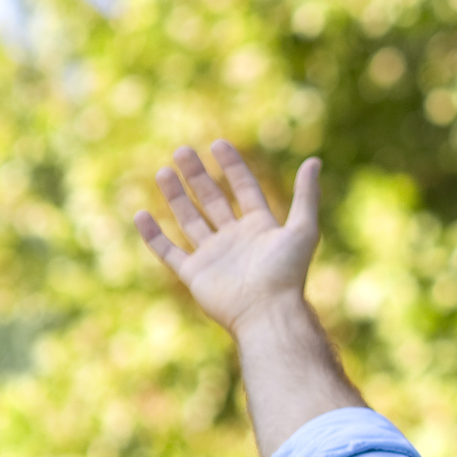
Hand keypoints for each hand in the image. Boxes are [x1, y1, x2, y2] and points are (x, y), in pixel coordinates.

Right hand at [133, 141, 320, 334]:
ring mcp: (214, 256)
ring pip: (190, 220)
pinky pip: (169, 252)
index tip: (218, 144)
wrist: (267, 312)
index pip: (244, 189)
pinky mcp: (194, 274)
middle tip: (182, 151)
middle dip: (198, 176)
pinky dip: (154, 235)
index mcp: (261, 227)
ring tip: (163, 172)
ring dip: (176, 197)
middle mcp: (236, 239)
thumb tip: (315, 160)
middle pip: (213, 200)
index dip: (233, 166)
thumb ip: (307, 195)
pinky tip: (141, 215)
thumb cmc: (287, 272)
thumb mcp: (303, 229)